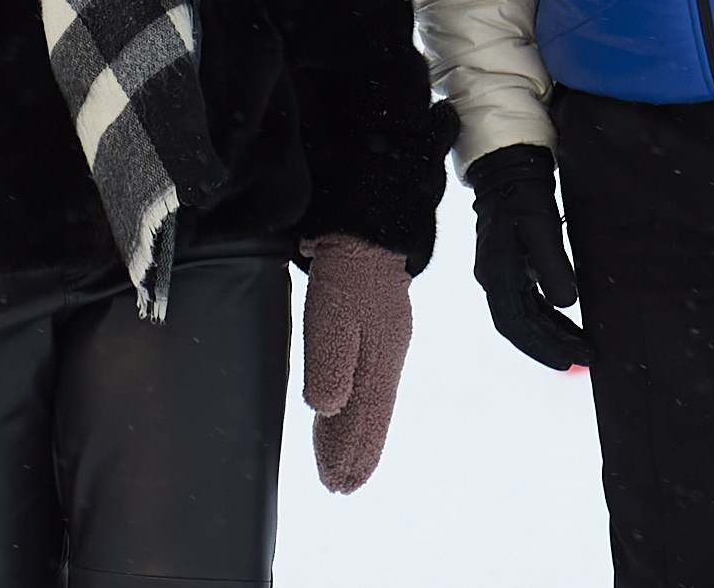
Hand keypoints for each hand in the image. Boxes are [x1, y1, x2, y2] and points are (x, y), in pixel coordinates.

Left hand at [302, 235, 413, 492]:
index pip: (365, 420)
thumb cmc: (348, 271)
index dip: (351, 454)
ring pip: (370, 401)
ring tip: (341, 462)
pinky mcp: (375, 329)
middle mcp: (387, 359)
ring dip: (355, 434)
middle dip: (355, 452)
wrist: (368, 227)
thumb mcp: (332, 314)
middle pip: (371, 417)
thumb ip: (330, 362)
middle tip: (339, 486)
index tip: (338, 485)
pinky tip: (345, 411)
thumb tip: (326, 409)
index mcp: (379, 362)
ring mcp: (384, 343)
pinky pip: (367, 382)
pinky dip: (354, 406)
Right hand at [465, 144, 590, 369]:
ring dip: (551, 334)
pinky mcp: (511, 267)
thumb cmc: (523, 195)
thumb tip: (567, 303)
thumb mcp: (541, 227)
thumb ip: (553, 266)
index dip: (541, 346)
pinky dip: (548, 317)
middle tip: (584, 357)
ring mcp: (501, 273)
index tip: (569, 359)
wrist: (509, 170)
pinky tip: (567, 324)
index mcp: (496, 272)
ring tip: (581, 346)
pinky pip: (529, 302)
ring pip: (525, 316)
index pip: (515, 323)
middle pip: (520, 326)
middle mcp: (494, 278)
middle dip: (550, 345)